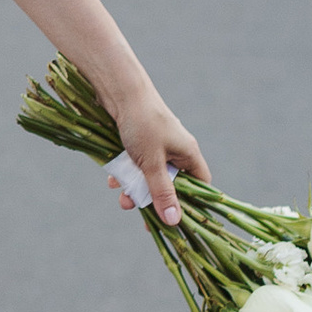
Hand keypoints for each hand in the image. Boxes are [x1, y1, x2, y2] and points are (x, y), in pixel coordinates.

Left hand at [107, 78, 208, 227]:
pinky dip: (125, 173)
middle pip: (170, 184)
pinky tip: (112, 180)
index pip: (200, 186)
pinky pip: (135, 164)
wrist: (117, 90)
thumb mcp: (152, 164)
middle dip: (152, 198)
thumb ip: (162, 193)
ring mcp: (157, 145)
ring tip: (120, 197)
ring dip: (135, 188)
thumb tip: (175, 222)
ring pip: (149, 176)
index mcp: (188, 154)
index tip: (176, 221)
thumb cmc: (141, 123)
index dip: (190, 205)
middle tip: (137, 211)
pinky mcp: (138, 141)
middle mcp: (175, 150)